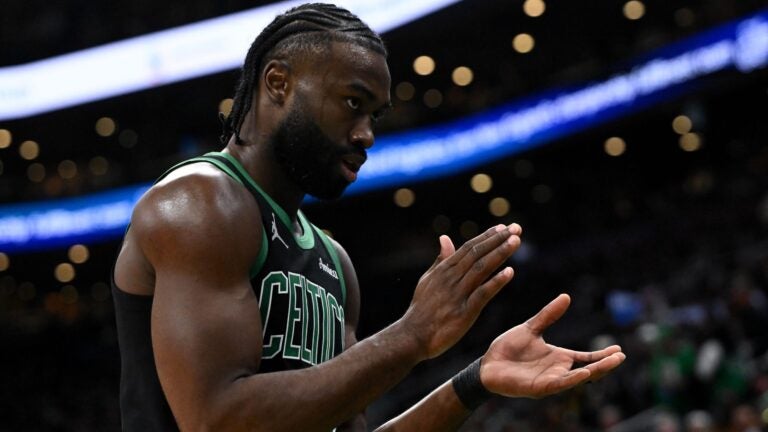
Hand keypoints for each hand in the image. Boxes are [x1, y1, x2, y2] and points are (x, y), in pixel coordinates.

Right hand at [402, 224, 521, 359]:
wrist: (413, 335)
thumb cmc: (421, 309)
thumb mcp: (428, 279)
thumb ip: (441, 260)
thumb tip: (444, 237)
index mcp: (444, 270)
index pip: (469, 247)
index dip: (487, 236)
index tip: (503, 227)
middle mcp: (451, 278)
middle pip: (478, 253)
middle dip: (498, 239)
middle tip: (516, 228)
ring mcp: (457, 294)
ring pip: (482, 268)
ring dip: (500, 253)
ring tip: (516, 241)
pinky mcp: (464, 312)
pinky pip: (482, 293)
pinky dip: (496, 282)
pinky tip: (510, 272)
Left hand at [480, 294, 625, 397]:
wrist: (486, 365)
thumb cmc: (508, 349)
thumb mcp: (531, 329)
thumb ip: (548, 315)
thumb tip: (566, 296)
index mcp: (557, 358)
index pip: (585, 357)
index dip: (601, 355)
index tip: (619, 348)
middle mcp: (557, 371)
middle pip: (587, 369)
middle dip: (605, 364)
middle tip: (621, 356)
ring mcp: (549, 380)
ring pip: (576, 378)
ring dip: (594, 372)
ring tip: (610, 363)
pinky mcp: (537, 388)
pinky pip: (558, 384)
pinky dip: (572, 379)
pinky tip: (584, 372)